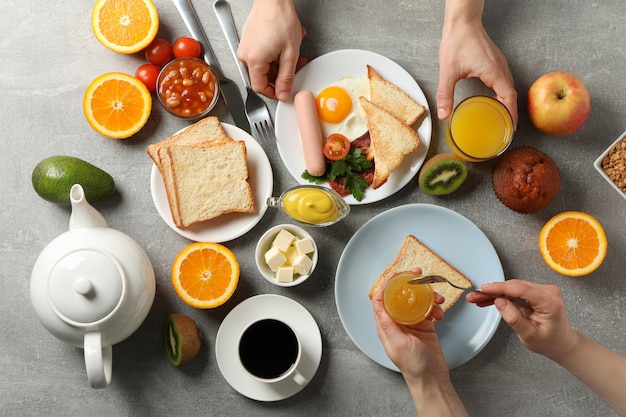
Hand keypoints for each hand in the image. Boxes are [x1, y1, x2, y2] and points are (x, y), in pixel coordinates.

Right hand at [238, 0, 307, 100]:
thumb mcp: (290, 54)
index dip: (273, 93)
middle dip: (281, 75)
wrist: (273, 0)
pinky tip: (284, 46)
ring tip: (292, 52)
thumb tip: (283, 94)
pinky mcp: (249, 41)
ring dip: (280, 63)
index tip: (283, 92)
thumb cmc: (280, 19)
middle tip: (294, 67)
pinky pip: (261, 56)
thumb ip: (287, 78)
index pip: (259, 88)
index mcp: (253, 60)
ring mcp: (246, 47)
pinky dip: (274, 55)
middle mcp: (245, 55)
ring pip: (264, 66)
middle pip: (262, 77)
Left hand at [371, 269, 446, 380]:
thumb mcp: (398, 344)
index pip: (381, 299)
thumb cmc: (413, 365)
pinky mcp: (425, 325)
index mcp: (386, 325)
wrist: (431, 378)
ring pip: (417, 300)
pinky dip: (435, 307)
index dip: (386, 284)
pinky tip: (440, 313)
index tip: (396, 274)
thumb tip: (378, 305)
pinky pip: (429, 309)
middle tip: (418, 274)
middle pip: (400, 296)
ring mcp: (412, 322)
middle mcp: (398, 321)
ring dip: (428, 296)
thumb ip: (388, 324)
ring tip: (437, 299)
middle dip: (409, 283)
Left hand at [436, 8, 517, 126]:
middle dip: (509, 111)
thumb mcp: (448, 71)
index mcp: (493, 71)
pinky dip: (502, 92)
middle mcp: (500, 67)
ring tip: (501, 116)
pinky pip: (504, 80)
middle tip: (505, 127)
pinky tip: (494, 98)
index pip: (508, 97)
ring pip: (509, 86)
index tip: (510, 127)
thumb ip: (445, 94)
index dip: (511, 114)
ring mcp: (499, 63)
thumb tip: (443, 114)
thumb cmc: (458, 41)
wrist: (462, 22)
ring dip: (507, 102)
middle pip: (511, 93)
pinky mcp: (495, 61)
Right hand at [466, 280, 577, 359]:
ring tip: (478, 298)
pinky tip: (489, 299)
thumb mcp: (529, 335)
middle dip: (492, 291)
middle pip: (514, 287)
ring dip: (495, 293)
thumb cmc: (550, 342)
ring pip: (512, 288)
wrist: (562, 343)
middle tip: (474, 296)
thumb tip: (500, 302)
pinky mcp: (536, 292)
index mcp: (549, 302)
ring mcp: (542, 291)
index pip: (520, 289)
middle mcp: (547, 292)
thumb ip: (514, 318)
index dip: (500, 288)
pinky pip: (516, 291)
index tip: (484, 288)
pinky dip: (502, 295)